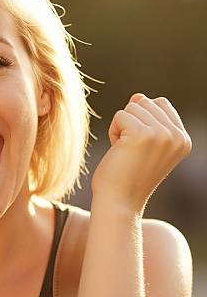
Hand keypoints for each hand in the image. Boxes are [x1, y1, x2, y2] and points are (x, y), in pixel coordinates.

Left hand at [90, 93, 191, 215]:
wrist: (118, 201)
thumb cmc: (126, 174)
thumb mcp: (143, 143)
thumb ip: (146, 118)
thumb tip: (138, 96)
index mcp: (183, 139)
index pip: (160, 104)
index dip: (141, 120)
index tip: (140, 147)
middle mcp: (177, 136)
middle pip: (145, 102)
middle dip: (130, 123)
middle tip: (131, 151)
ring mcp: (162, 135)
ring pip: (131, 107)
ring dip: (121, 128)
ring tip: (125, 152)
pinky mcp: (143, 135)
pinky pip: (120, 115)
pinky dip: (113, 131)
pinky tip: (118, 151)